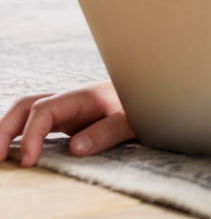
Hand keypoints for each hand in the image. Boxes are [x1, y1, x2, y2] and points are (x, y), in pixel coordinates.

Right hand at [1, 81, 133, 166]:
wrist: (149, 96)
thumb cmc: (142, 108)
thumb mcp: (132, 121)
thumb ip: (107, 132)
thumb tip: (76, 147)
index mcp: (84, 97)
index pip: (44, 110)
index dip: (32, 135)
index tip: (29, 161)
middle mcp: (69, 99)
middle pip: (25, 105)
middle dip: (4, 129)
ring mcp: (66, 107)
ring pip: (25, 111)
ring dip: (7, 130)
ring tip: (0, 157)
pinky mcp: (66, 118)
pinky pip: (35, 122)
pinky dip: (20, 134)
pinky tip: (13, 151)